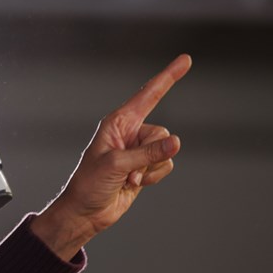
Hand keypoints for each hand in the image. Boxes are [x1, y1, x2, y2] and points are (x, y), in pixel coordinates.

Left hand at [31, 54, 190, 260]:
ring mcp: (138, 150)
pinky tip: (134, 184)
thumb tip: (176, 143)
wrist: (85, 212)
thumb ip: (148, 153)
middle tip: (130, 169)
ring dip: (151, 169)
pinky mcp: (145, 167)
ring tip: (129, 178)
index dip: (169, 76)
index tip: (186, 60)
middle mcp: (130, 132)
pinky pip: (165, 166)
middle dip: (152, 153)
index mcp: (118, 122)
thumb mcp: (117, 165)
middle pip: (162, 132)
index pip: (149, 94)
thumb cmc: (90, 183)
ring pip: (166, 151)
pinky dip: (153, 178)